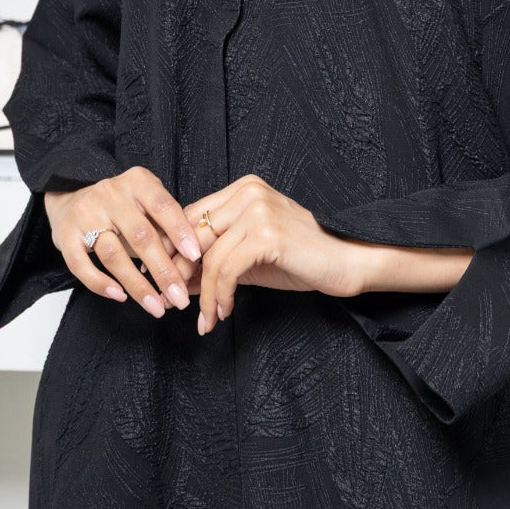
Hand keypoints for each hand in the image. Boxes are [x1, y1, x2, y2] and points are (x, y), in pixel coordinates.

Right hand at [44, 166, 203, 319]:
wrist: (70, 197)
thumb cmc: (120, 205)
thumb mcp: (145, 202)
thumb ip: (163, 224)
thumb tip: (189, 261)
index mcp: (136, 182)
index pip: (162, 206)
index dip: (179, 231)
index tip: (195, 257)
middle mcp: (110, 194)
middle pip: (140, 236)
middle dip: (163, 271)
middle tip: (180, 298)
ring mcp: (85, 214)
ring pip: (113, 254)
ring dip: (137, 285)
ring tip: (156, 307)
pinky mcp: (64, 235)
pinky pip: (80, 265)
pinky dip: (100, 284)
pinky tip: (120, 296)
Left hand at [180, 173, 362, 335]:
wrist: (346, 263)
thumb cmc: (300, 259)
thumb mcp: (249, 258)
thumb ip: (214, 262)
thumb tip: (177, 280)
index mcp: (242, 189)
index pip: (192, 218)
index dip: (173, 251)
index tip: (163, 282)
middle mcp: (248, 192)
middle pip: (194, 235)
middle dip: (179, 273)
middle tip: (171, 303)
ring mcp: (259, 210)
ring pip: (210, 257)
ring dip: (204, 295)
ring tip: (206, 319)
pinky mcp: (268, 234)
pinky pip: (228, 269)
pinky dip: (221, 296)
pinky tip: (225, 312)